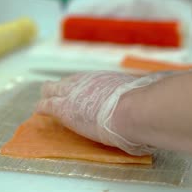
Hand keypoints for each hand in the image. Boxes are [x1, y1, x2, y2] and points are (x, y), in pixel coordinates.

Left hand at [36, 71, 162, 155]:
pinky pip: (46, 105)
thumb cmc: (141, 105)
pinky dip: (42, 108)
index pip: (86, 82)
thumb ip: (138, 98)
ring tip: (44, 102)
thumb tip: (152, 99)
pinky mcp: (63, 108)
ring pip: (51, 90)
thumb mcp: (139, 96)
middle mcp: (87, 83)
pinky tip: (39, 110)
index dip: (81, 89)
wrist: (133, 110)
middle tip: (57, 96)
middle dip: (61, 90)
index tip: (81, 95)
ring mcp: (73, 94)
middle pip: (66, 83)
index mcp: (104, 81)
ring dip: (49, 97)